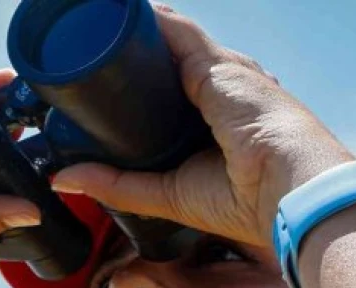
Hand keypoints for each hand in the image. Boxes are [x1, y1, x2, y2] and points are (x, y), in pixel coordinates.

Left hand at [50, 4, 355, 248]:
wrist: (292, 190)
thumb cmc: (248, 201)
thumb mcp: (167, 193)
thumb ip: (116, 184)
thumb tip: (62, 178)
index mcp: (213, 122)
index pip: (166, 91)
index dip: (134, 84)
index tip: (94, 84)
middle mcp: (219, 89)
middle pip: (163, 61)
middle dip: (127, 56)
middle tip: (80, 54)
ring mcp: (219, 71)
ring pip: (166, 39)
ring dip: (130, 31)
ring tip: (89, 22)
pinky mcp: (216, 62)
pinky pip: (173, 30)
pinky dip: (145, 19)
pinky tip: (115, 12)